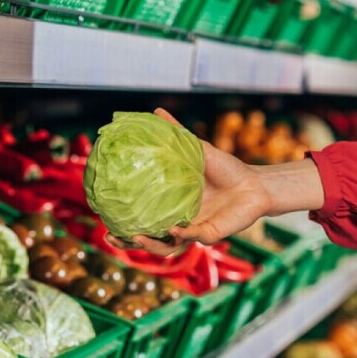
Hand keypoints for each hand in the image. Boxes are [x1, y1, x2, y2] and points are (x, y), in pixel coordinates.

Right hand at [106, 108, 270, 254]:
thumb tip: (156, 111)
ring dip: (150, 245)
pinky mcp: (210, 235)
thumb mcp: (198, 149)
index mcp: (171, 206)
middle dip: (127, 243)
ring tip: (135, 237)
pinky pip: (192, 237)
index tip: (102, 214)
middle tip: (109, 236)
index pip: (141, 218)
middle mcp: (179, 223)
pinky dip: (180, 234)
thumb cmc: (226, 169)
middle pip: (147, 240)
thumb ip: (176, 134)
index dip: (122, 221)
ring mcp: (194, 231)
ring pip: (167, 247)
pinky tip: (171, 228)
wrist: (254, 183)